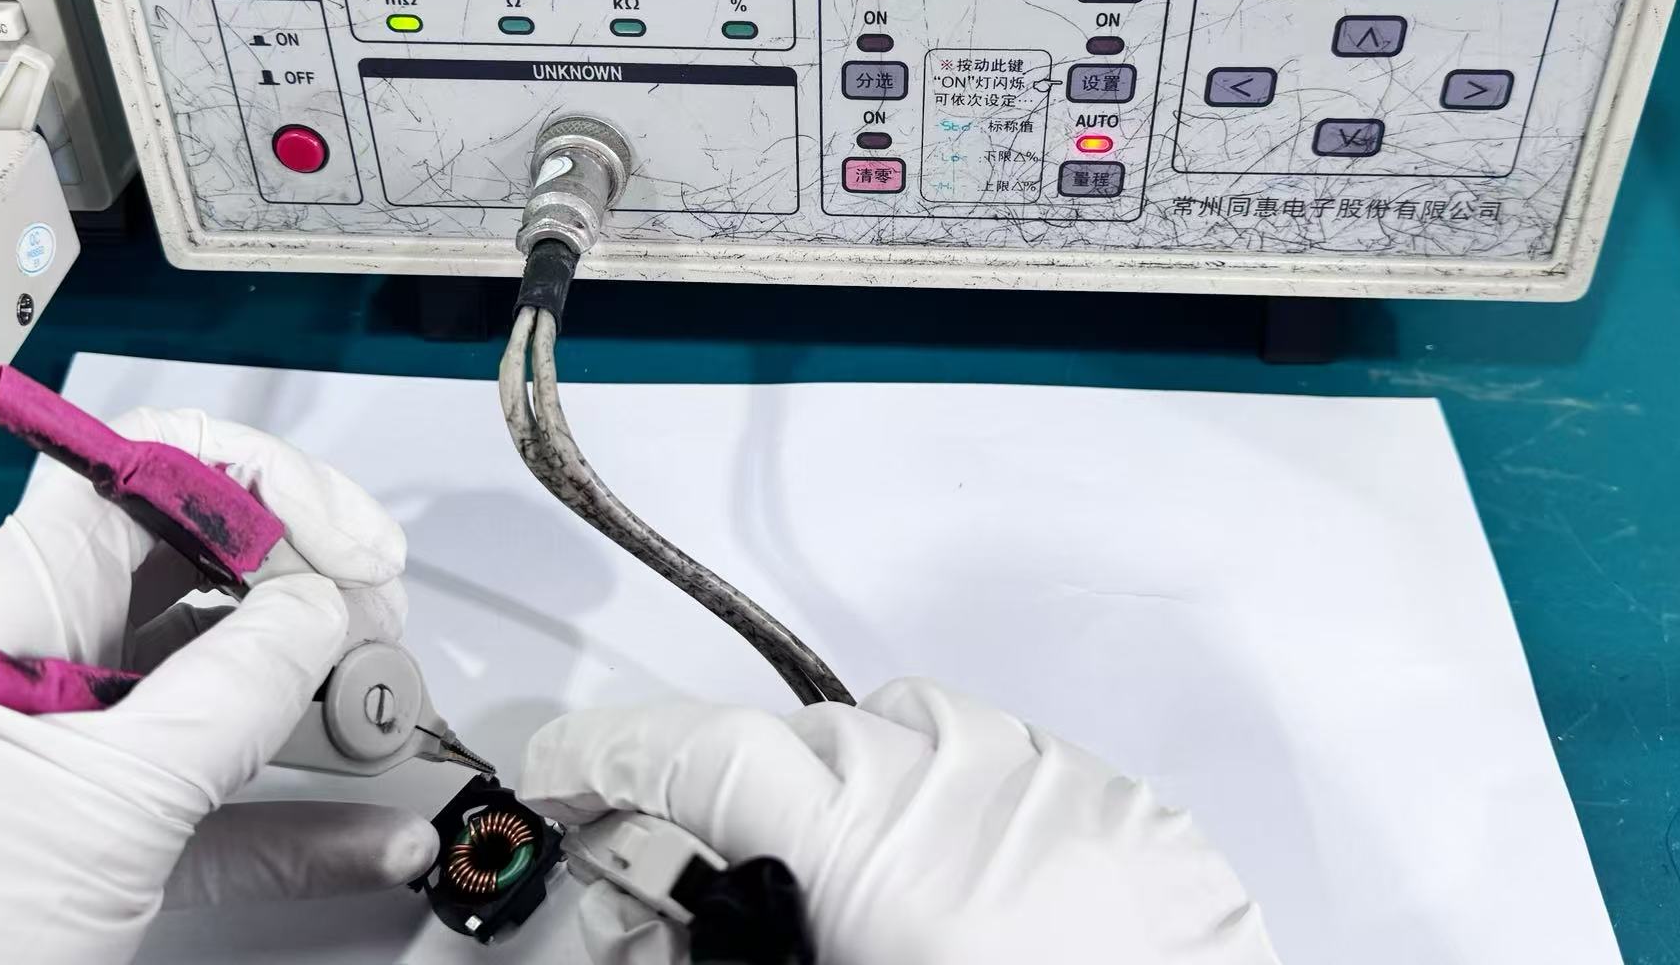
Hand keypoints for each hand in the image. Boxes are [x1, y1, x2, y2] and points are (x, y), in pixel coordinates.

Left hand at [0, 408, 436, 964]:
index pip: (145, 470)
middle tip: (378, 635)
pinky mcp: (98, 848)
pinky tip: (367, 836)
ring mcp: (70, 756)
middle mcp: (36, 662)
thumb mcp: (97, 797)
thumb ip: (228, 693)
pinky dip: (304, 820)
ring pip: (221, 688)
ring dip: (319, 702)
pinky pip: (223, 807)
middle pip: (199, 572)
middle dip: (308, 590)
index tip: (350, 549)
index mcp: (6, 609)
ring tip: (385, 722)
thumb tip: (321, 610)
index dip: (262, 486)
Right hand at [522, 679, 1280, 964]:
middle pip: (795, 744)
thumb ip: (723, 951)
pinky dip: (963, 806)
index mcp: (868, 843)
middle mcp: (956, 779)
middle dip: (740, 801)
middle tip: (721, 880)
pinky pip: (1005, 765)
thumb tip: (648, 932)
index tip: (558, 770)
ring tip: (862, 888)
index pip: (695, 755)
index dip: (605, 755)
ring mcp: (1047, 779)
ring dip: (860, 793)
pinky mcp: (1120, 804)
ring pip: (906, 737)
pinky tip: (968, 887)